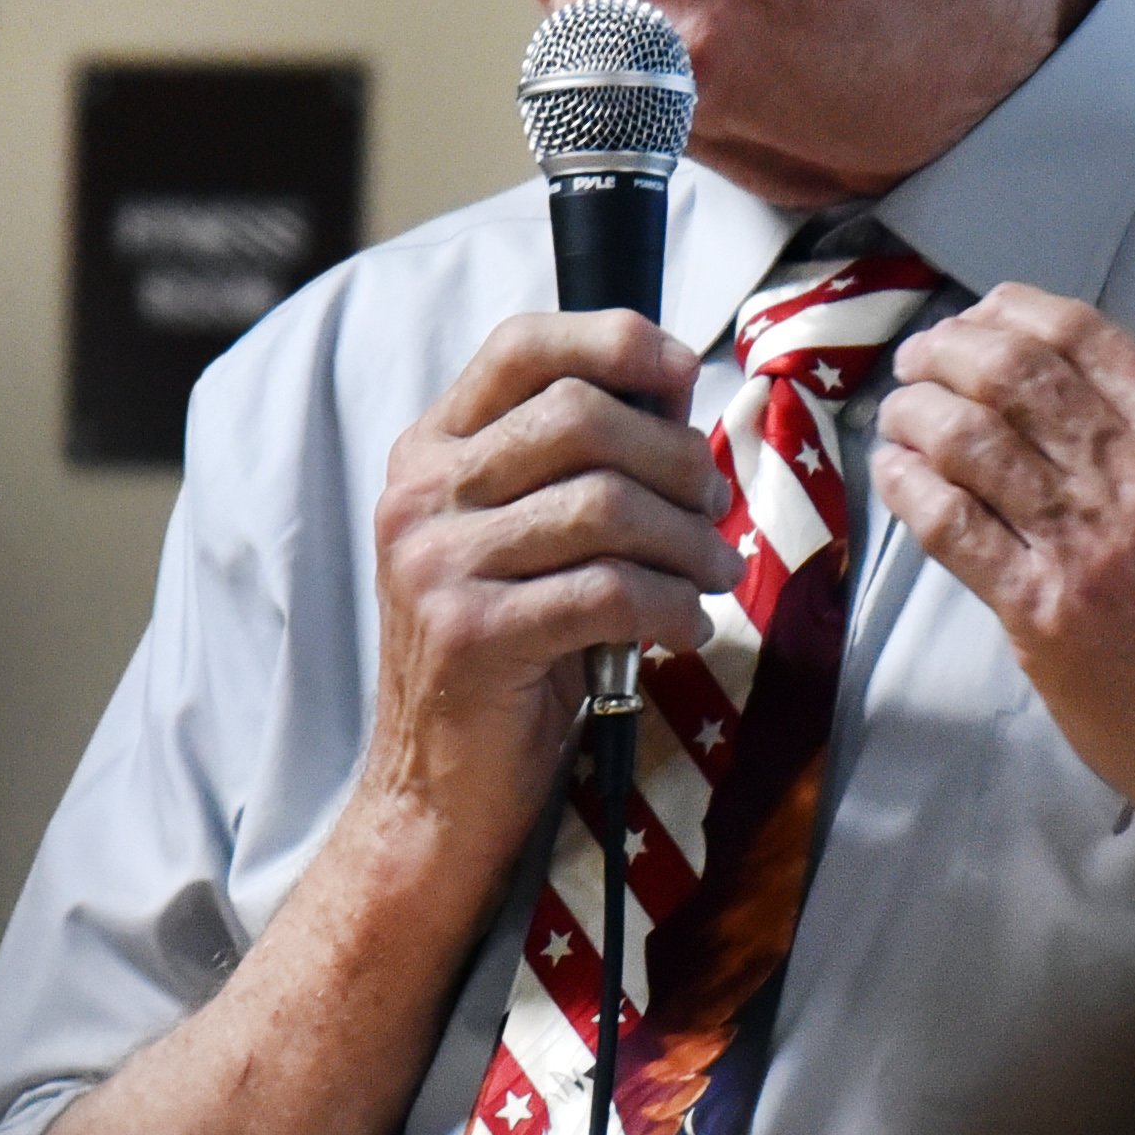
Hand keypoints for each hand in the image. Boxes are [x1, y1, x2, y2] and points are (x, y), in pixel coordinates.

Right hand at [358, 311, 739, 912]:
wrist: (435, 793)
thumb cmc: (506, 657)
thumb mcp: (525, 541)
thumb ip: (579, 464)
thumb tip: (676, 391)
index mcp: (430, 451)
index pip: (524, 344)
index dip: (618, 341)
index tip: (683, 377)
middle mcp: (420, 494)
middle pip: (580, 415)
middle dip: (675, 457)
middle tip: (714, 509)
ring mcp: (435, 563)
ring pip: (606, 503)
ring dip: (688, 541)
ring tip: (713, 575)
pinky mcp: (470, 635)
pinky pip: (609, 591)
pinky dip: (671, 607)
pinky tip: (685, 630)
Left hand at [871, 283, 1134, 889]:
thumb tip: (1075, 400)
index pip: (1088, 339)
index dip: (1014, 311)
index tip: (979, 314)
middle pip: (1015, 375)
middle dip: (949, 352)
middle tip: (918, 359)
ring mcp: (1088, 544)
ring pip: (972, 439)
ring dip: (916, 413)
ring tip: (896, 413)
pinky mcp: (1041, 609)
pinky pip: (950, 524)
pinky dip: (907, 486)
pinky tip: (891, 472)